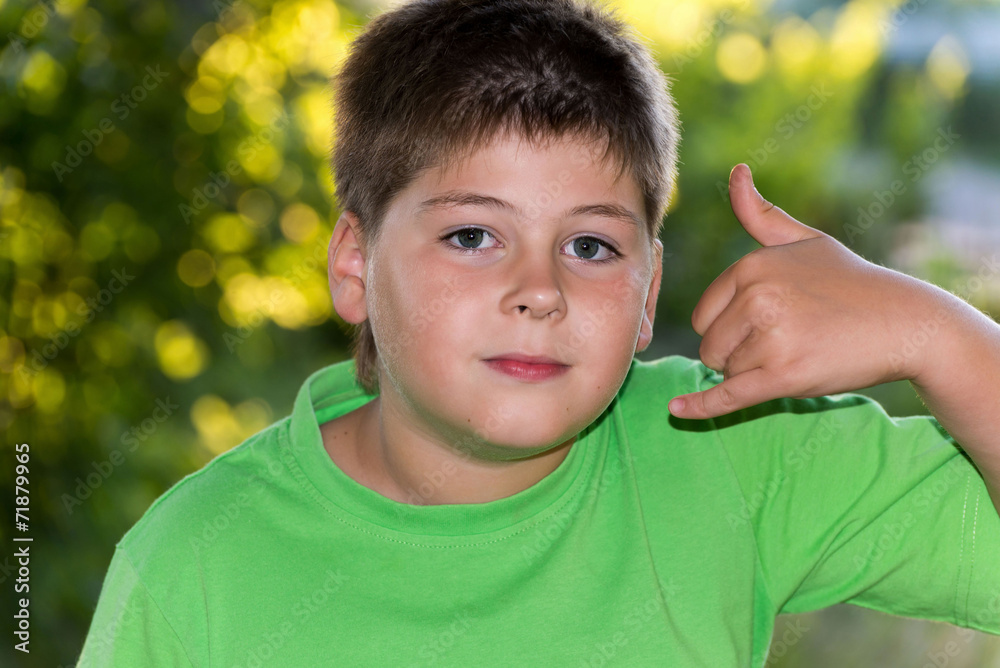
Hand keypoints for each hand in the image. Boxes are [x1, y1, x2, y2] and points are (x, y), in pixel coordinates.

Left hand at [668, 164, 935, 419]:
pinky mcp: (785, 375)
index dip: (730, 328)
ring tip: (798, 354)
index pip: (704, 316)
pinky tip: (677, 410)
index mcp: (751, 266)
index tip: (770, 323)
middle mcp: (757, 297)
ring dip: (755, 374)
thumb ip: (761, 215)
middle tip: (788, 341)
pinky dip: (702, 408)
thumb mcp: (805, 241)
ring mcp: (771, 337)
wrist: (906, 323)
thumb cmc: (851, 282)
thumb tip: (735, 172)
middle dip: (739, 353)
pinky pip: (729, 396)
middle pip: (711, 347)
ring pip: (727, 372)